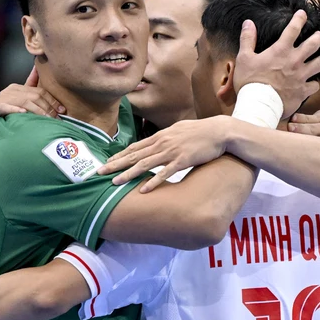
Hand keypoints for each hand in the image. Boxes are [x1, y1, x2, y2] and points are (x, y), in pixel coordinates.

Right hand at [0, 68, 64, 143]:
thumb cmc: (5, 117)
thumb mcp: (19, 104)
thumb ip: (31, 93)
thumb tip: (43, 80)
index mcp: (17, 88)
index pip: (39, 91)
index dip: (52, 100)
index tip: (62, 111)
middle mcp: (9, 91)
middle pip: (34, 96)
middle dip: (48, 107)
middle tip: (57, 119)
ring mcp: (1, 99)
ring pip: (24, 101)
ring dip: (38, 111)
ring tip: (47, 120)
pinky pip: (5, 107)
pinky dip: (14, 109)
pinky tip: (23, 113)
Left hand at [99, 116, 231, 190]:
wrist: (220, 131)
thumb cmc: (201, 132)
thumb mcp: (180, 130)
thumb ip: (167, 137)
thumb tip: (158, 141)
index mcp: (161, 136)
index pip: (135, 147)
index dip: (119, 155)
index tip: (107, 163)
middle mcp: (162, 143)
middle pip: (134, 155)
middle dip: (115, 164)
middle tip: (100, 173)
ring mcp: (172, 152)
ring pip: (145, 164)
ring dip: (128, 174)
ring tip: (115, 183)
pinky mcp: (183, 160)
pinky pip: (165, 173)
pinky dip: (153, 181)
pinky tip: (143, 189)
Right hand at [232, 10, 319, 114]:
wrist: (258, 105)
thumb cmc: (250, 82)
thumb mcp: (244, 58)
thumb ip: (247, 39)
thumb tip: (248, 23)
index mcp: (281, 50)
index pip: (293, 28)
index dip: (299, 18)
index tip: (302, 14)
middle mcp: (294, 61)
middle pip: (315, 43)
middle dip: (318, 37)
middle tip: (318, 36)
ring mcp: (301, 76)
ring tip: (319, 59)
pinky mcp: (303, 91)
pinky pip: (315, 85)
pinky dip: (314, 84)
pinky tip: (311, 83)